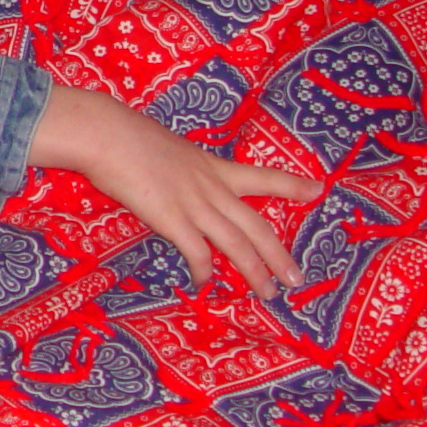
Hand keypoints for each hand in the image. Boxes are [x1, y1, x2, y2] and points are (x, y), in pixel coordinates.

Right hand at [30, 84, 317, 293]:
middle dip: (279, 254)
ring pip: (237, 244)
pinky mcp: (172, 219)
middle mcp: (212, 188)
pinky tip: (204, 284)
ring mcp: (194, 204)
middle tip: (296, 278)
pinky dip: (205, 271)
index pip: (262, 176)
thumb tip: (174, 178)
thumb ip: (178, 168)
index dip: (291, 184)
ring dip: (255, 271)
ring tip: (268, 292)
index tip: (318, 189)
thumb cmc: (127, 136)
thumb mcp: (166, 148)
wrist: (108, 135)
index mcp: (212, 167)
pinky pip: (198, 252)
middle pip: (256, 226)